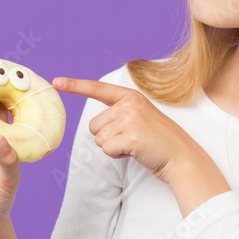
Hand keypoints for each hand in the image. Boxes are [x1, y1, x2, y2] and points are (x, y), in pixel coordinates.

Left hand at [53, 76, 199, 185]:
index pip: (98, 89)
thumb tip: (96, 127)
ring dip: (113, 147)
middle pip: (94, 125)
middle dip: (108, 138)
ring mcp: (131, 119)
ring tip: (136, 145)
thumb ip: (120, 115)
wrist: (181, 156)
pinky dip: (118, 155)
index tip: (56, 82)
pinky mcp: (131, 136)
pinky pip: (107, 149)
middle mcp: (130, 104)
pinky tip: (135, 152)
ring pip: (99, 139)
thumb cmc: (159, 141)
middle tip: (132, 139)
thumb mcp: (140, 118)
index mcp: (131, 97)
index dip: (75, 86)